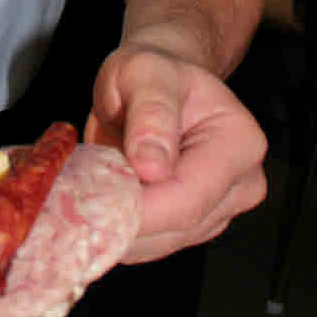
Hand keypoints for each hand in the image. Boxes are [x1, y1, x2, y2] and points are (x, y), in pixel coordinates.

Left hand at [85, 44, 266, 263]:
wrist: (156, 85)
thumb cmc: (152, 73)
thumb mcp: (144, 72)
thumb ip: (151, 113)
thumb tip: (152, 167)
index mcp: (239, 142)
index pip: (190, 196)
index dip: (141, 209)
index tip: (92, 205)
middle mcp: (241, 184)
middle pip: (177, 226)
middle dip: (122, 216)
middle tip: (75, 194)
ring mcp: (219, 211)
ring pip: (160, 243)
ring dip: (117, 223)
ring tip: (89, 185)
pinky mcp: (193, 227)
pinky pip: (151, 244)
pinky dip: (119, 228)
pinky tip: (100, 199)